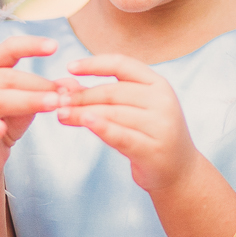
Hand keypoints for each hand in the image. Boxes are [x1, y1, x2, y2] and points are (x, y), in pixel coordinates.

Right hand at [0, 36, 64, 183]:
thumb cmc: (5, 121)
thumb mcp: (28, 103)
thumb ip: (46, 92)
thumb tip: (73, 85)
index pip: (8, 49)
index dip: (31, 45)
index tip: (54, 46)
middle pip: (8, 78)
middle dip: (38, 84)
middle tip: (63, 93)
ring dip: (27, 101)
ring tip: (52, 104)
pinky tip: (1, 129)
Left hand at [57, 54, 202, 193]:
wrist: (179, 172)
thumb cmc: (149, 136)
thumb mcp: (133, 110)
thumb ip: (104, 95)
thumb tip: (65, 83)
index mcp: (158, 84)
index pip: (122, 64)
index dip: (94, 64)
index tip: (69, 67)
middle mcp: (162, 100)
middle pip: (112, 92)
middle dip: (81, 95)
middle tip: (56, 100)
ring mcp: (160, 125)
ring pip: (112, 113)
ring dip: (82, 113)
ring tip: (61, 114)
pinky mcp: (152, 149)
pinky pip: (121, 136)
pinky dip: (101, 128)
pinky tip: (84, 122)